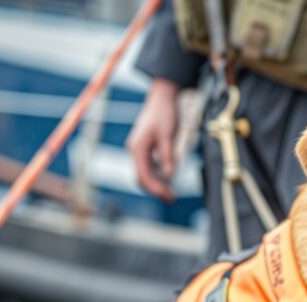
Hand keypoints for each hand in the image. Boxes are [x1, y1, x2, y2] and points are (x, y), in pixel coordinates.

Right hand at [126, 78, 179, 201]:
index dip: (156, 189)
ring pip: (145, 173)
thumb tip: (169, 175)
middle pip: (142, 178)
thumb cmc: (164, 113)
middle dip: (156, 190)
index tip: (169, 196)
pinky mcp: (145, 147)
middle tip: (171, 198)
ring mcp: (139, 149)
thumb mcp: (168, 135)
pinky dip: (157, 175)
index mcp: (137, 148)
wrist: (162, 97)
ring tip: (170, 193)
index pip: (144, 176)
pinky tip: (168, 180)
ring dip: (156, 184)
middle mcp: (135, 150)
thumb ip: (167, 156)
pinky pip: (149, 166)